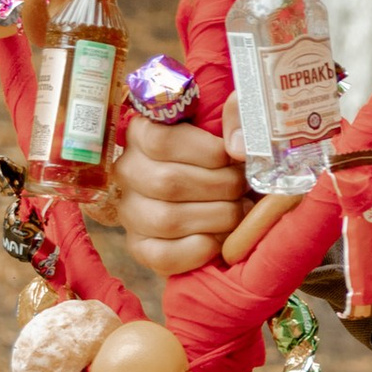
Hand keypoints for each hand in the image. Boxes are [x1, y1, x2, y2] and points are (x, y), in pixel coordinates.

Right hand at [111, 112, 250, 276]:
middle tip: (244, 189)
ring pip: (167, 220)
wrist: (227, 194)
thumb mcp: (233, 123)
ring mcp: (129, 211)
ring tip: (237, 212)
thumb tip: (238, 147)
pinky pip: (163, 256)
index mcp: (143, 132)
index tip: (233, 158)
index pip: (162, 140)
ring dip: (217, 218)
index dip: (207, 152)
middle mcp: (127, 171)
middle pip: (168, 182)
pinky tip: (219, 238)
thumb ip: (239, 114)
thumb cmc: (228, 155)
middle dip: (221, 188)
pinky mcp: (139, 247)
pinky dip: (199, 249)